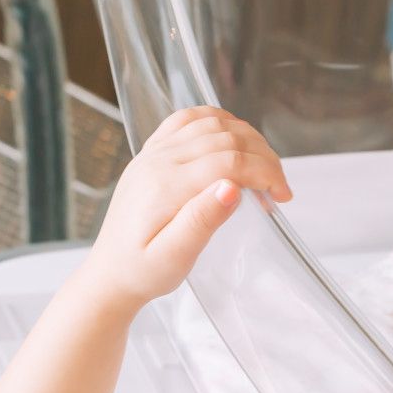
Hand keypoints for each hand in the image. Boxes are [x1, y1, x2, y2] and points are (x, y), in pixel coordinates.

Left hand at [78, 107, 291, 315]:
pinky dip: (217, 121)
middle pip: (224, 138)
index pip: (228, 162)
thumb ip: (200, 222)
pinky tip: (234, 139)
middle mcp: (158, 161)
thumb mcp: (173, 260)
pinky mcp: (152, 153)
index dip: (264, 173)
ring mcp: (154, 153)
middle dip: (263, 157)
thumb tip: (231, 187)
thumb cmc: (143, 272)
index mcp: (165, 187)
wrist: (110, 272)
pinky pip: (187, 120)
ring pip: (210, 122)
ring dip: (246, 137)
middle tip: (281, 186)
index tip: (282, 195)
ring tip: (264, 167)